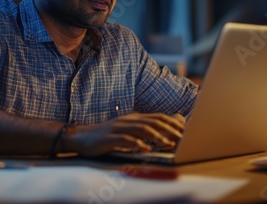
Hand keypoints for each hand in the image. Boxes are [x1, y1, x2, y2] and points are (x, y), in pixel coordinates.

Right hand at [66, 113, 185, 156]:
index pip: (158, 117)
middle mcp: (128, 120)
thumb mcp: (128, 129)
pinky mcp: (109, 138)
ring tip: (167, 143)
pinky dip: (137, 144)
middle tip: (181, 137)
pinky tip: (146, 149)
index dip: (172, 123)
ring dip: (156, 136)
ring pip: (141, 129)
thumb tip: (164, 130)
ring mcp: (118, 128)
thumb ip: (145, 128)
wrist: (82, 137)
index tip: (184, 132)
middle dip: (169, 129)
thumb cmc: (108, 135)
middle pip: (152, 121)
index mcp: (134, 118)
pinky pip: (125, 140)